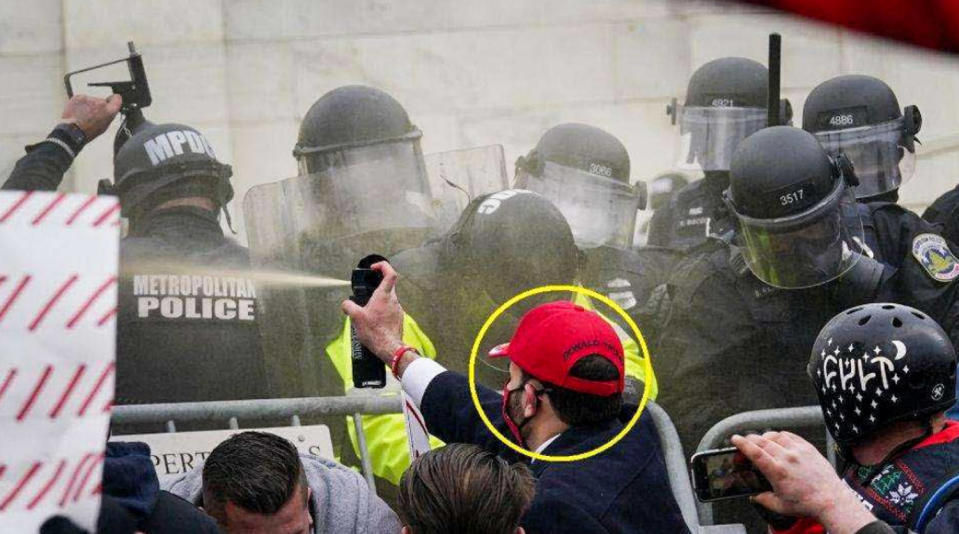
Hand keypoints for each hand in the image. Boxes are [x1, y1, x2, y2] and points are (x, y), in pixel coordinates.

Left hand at [61, 94, 122, 139]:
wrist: (73, 130)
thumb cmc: (88, 131)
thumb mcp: (105, 126)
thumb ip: (109, 115)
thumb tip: (108, 110)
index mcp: (110, 110)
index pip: (117, 98)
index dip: (113, 100)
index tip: (110, 101)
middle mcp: (101, 102)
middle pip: (102, 101)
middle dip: (98, 106)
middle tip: (92, 115)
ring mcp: (89, 98)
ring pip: (91, 100)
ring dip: (88, 106)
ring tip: (83, 115)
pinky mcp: (79, 97)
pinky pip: (82, 99)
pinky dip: (80, 104)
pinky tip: (78, 112)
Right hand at [341, 261, 404, 362]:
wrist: (389, 347)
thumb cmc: (375, 332)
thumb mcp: (356, 317)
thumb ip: (348, 306)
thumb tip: (346, 304)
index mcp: (384, 295)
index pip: (390, 273)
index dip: (383, 266)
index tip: (374, 268)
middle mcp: (393, 300)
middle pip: (389, 285)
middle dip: (378, 285)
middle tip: (368, 290)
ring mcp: (398, 309)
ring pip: (389, 298)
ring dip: (380, 300)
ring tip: (369, 309)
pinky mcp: (398, 318)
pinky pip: (391, 309)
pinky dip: (383, 310)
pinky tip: (375, 320)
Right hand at [732, 432, 874, 533]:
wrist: (831, 500)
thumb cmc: (808, 504)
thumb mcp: (780, 506)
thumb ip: (764, 500)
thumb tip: (754, 496)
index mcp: (777, 471)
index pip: (755, 452)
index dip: (742, 443)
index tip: (735, 439)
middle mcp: (787, 458)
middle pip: (762, 441)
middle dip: (750, 438)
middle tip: (745, 441)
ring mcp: (799, 451)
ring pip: (776, 435)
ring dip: (765, 436)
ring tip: (762, 441)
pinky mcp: (809, 448)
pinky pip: (791, 436)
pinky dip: (781, 435)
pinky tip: (779, 440)